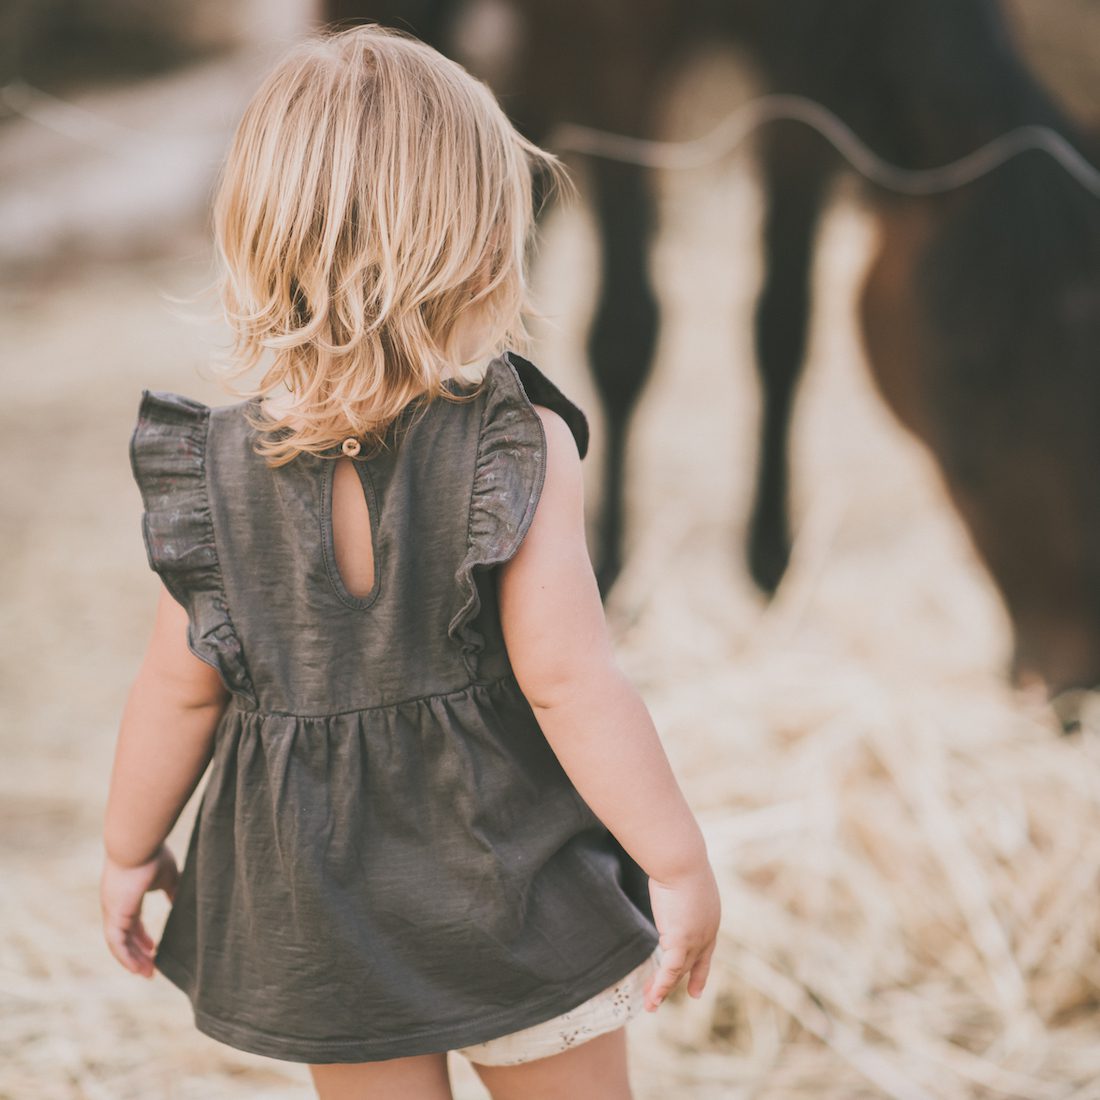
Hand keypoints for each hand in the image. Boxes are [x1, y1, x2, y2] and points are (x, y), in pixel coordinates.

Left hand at [100, 844, 178, 977]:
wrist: (137, 844)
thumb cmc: (153, 855)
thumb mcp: (168, 877)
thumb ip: (173, 892)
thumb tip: (180, 904)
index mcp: (127, 895)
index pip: (132, 921)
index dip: (142, 936)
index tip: (154, 947)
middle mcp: (116, 906)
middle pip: (124, 936)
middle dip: (138, 952)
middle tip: (151, 967)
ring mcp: (112, 911)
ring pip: (119, 943)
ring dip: (133, 960)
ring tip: (148, 973)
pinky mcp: (114, 915)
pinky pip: (117, 944)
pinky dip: (126, 957)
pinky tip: (138, 968)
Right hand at [643, 864, 720, 1010]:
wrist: (681, 860)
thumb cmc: (678, 858)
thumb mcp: (681, 876)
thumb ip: (675, 885)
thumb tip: (664, 874)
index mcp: (710, 917)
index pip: (706, 950)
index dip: (700, 970)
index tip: (696, 990)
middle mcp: (707, 931)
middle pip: (691, 963)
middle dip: (679, 982)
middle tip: (668, 997)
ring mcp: (696, 938)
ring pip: (678, 971)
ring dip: (663, 990)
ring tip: (650, 1006)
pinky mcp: (681, 941)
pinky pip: (670, 970)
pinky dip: (660, 986)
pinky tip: (652, 999)